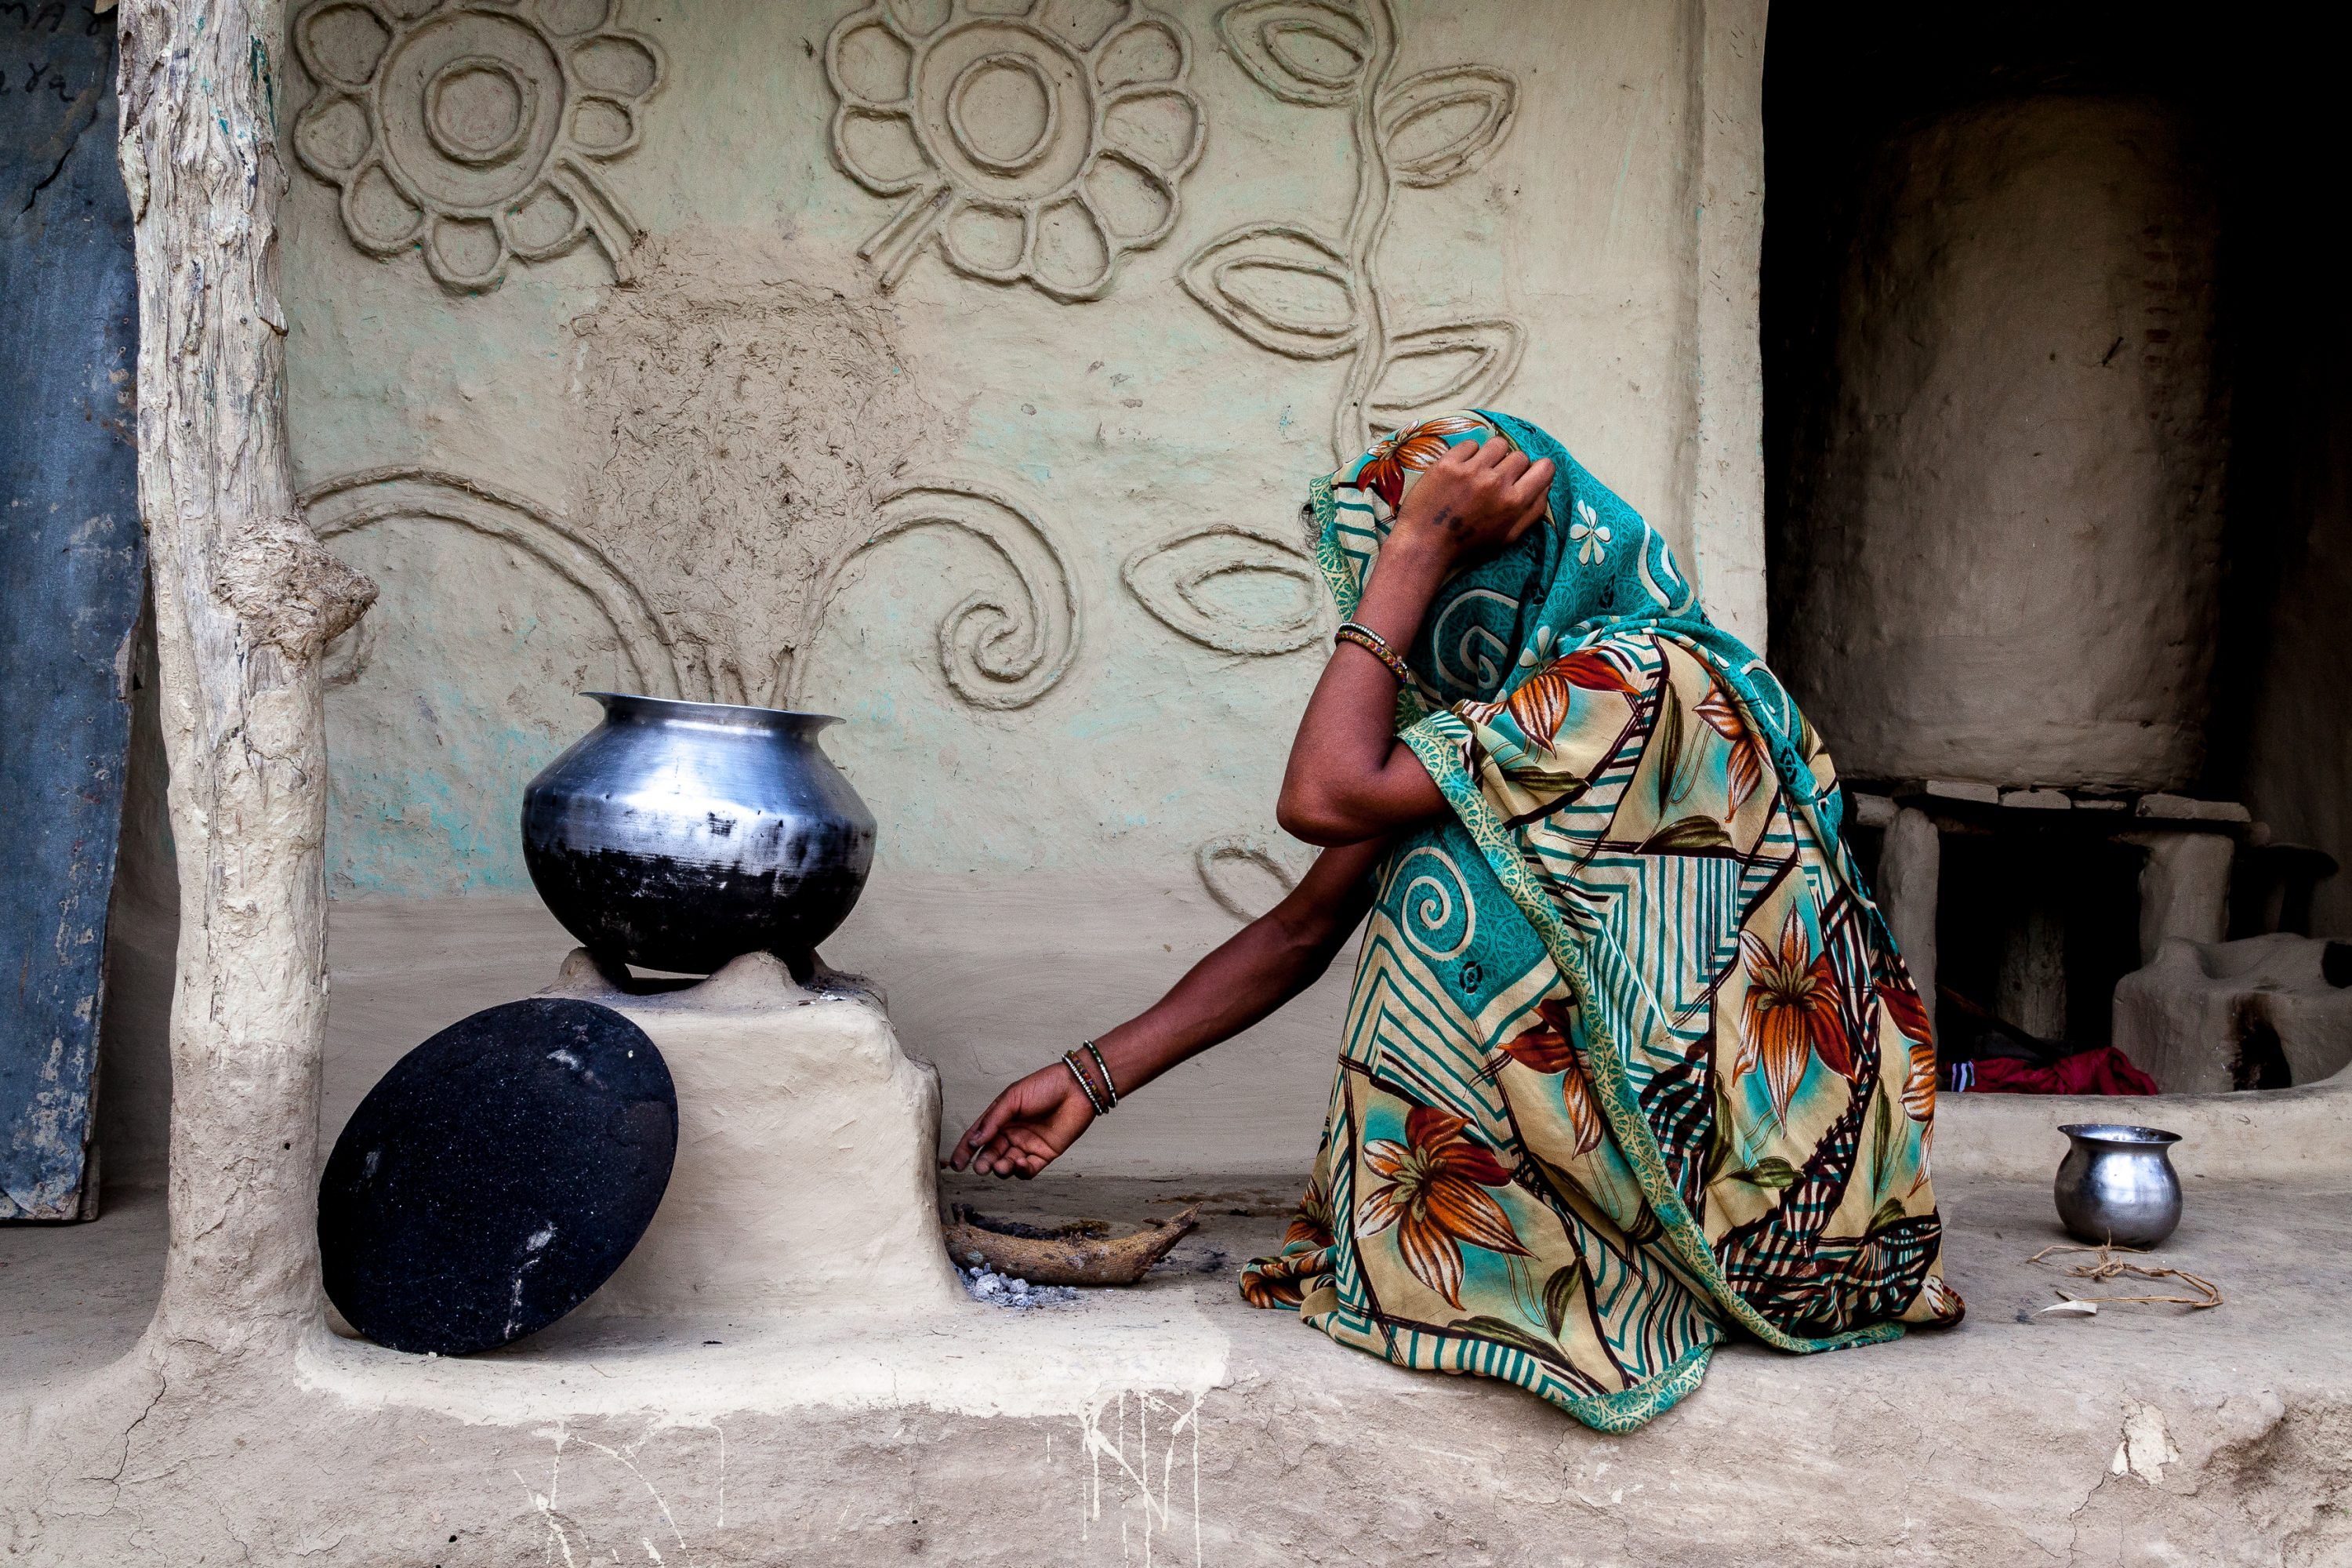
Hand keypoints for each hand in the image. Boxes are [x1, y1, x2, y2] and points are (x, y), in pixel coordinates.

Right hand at [946, 1060, 1097, 1177]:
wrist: (1078, 1088)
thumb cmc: (1045, 1086)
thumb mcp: (1013, 1098)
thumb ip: (993, 1120)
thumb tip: (974, 1141)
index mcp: (1001, 1118)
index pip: (978, 1137)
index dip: (966, 1150)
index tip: (956, 1164)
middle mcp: (1012, 1133)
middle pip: (992, 1153)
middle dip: (984, 1162)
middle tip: (981, 1168)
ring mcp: (1028, 1145)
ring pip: (1008, 1164)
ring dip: (1002, 1168)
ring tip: (1001, 1166)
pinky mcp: (1045, 1154)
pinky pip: (1029, 1169)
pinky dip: (1022, 1171)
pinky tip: (1020, 1164)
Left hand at [1389, 434, 1553, 572]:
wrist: (1425, 544)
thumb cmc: (1469, 544)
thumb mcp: (1509, 536)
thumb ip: (1533, 511)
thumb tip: (1547, 484)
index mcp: (1515, 503)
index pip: (1545, 468)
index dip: (1538, 470)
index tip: (1526, 475)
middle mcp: (1497, 482)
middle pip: (1520, 456)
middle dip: (1511, 466)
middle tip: (1496, 481)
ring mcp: (1472, 470)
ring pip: (1498, 444)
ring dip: (1492, 456)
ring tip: (1479, 471)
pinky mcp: (1449, 463)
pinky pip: (1471, 444)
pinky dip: (1468, 454)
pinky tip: (1461, 470)